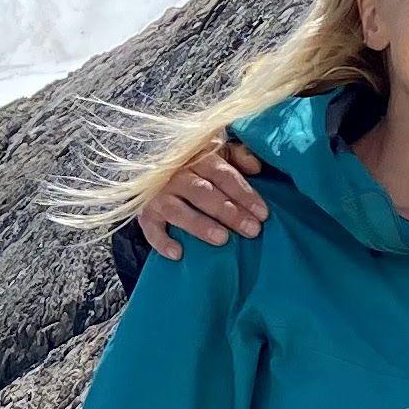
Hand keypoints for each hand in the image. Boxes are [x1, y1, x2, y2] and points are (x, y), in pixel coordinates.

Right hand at [134, 132, 268, 258]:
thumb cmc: (198, 168)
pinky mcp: (145, 214)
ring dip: (200, 225)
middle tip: (252, 230)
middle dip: (229, 212)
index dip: (244, 193)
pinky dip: (162, 241)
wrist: (154, 173)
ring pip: (178, 210)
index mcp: (199, 159)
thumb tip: (256, 166)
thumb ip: (238, 156)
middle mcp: (177, 175)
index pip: (224, 174)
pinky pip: (151, 229)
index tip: (263, 214)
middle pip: (204, 193)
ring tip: (222, 239)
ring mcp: (159, 195)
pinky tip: (178, 254)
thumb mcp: (218, 154)